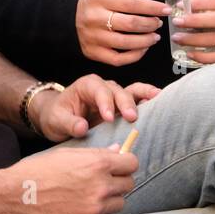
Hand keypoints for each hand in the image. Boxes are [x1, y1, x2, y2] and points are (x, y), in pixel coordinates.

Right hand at [4, 144, 138, 213]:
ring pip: (119, 203)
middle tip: (105, 180)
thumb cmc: (38, 171)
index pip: (131, 163)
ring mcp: (94, 208)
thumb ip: (95, 154)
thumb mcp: (67, 153)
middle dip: (119, 181)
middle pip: (128, 184)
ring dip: (110, 199)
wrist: (15, 197)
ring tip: (91, 194)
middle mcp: (100, 186)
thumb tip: (116, 151)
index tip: (120, 165)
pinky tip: (83, 207)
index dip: (125, 163)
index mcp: (97, 164)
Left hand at [31, 74, 161, 141]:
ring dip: (142, 97)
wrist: (58, 117)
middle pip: (117, 91)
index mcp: (87, 85)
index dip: (105, 103)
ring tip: (155, 100)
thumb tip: (82, 128)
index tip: (109, 118)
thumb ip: (69, 123)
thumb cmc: (57, 116)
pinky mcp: (121, 105)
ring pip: (131, 91)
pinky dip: (147, 98)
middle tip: (131, 117)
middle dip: (125, 103)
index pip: (99, 91)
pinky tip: (158, 100)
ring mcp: (114, 95)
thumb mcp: (56, 120)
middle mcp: (103, 86)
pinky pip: (136, 98)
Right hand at [75, 0, 169, 65]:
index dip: (152, 7)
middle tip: (159, 23)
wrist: (68, 17)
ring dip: (146, 41)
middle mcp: (96, 18)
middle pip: (130, 24)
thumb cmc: (94, 0)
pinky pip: (117, 59)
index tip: (166, 9)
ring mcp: (94, 37)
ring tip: (155, 36)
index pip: (131, 3)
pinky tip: (143, 48)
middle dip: (150, 24)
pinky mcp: (93, 52)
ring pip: (125, 43)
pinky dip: (134, 56)